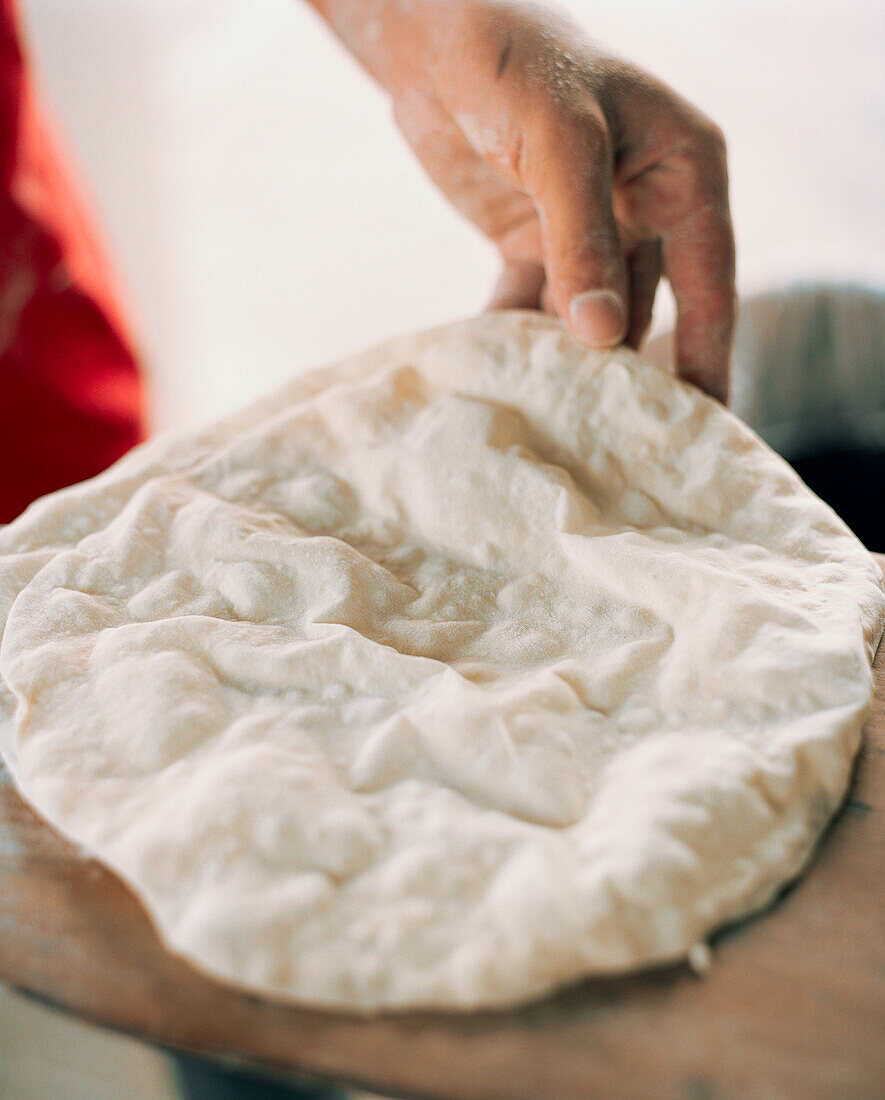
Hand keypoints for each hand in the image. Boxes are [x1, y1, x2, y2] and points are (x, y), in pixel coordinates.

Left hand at [309, 1, 735, 401]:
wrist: (428, 33)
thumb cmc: (513, 61)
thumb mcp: (561, 143)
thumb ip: (583, 240)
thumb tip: (603, 339)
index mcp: (684, 169)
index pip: (710, 278)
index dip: (708, 353)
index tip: (706, 424)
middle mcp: (645, 203)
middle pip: (652, 306)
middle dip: (637, 372)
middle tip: (629, 444)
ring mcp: (586, 226)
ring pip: (590, 314)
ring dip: (574, 363)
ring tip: (564, 423)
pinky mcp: (531, 239)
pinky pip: (534, 306)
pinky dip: (520, 340)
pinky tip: (508, 380)